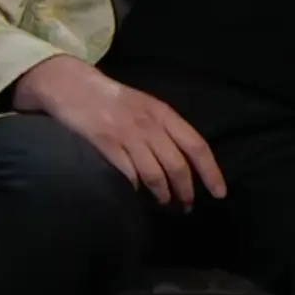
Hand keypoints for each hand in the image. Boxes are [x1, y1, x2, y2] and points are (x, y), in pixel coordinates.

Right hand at [12, 55, 226, 208]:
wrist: (74, 87)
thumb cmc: (114, 99)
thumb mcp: (147, 106)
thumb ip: (165, 128)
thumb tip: (185, 160)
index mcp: (164, 114)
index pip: (197, 146)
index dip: (211, 172)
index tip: (219, 193)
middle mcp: (150, 125)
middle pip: (177, 166)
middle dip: (186, 191)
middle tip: (187, 206)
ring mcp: (127, 135)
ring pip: (155, 174)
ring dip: (163, 194)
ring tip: (165, 203)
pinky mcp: (106, 145)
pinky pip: (128, 175)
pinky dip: (136, 189)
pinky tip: (137, 194)